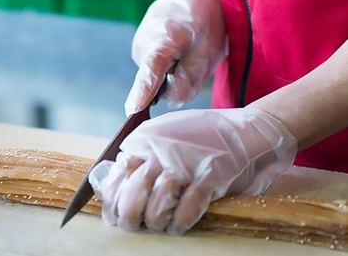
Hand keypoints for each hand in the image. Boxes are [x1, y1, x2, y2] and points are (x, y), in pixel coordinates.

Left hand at [89, 108, 296, 234]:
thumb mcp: (164, 137)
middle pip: (133, 194)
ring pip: (157, 205)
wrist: (245, 132)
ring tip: (162, 225)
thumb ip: (141, 157)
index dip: (112, 202)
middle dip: (130, 217)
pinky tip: (180, 224)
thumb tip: (117, 186)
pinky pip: (187, 209)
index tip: (114, 217)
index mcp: (146, 140)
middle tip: (136, 225)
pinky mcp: (209, 178)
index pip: (117, 175)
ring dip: (156, 222)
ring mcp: (185, 164)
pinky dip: (180, 222)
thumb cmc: (203, 138)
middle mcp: (160, 151)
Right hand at [125, 0, 226, 114]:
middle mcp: (143, 45)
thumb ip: (191, 77)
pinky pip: (155, 71)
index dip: (143, 93)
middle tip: (195, 63)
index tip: (133, 110)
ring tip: (187, 52)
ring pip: (156, 79)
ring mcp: (139, 48)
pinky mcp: (140, 52)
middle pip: (155, 83)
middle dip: (175, 84)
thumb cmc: (203, 18)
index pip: (150, 72)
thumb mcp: (208, 49)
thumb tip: (171, 101)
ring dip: (173, 76)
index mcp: (162, 40)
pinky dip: (168, 69)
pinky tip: (178, 52)